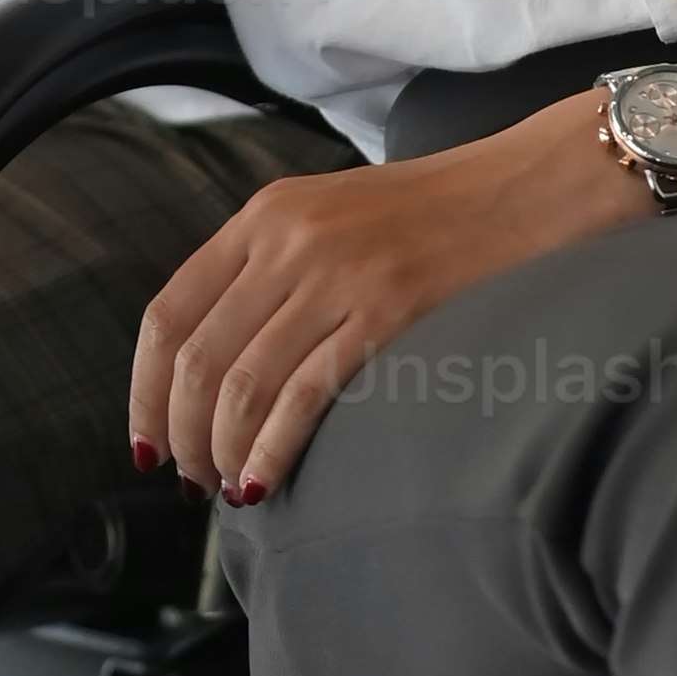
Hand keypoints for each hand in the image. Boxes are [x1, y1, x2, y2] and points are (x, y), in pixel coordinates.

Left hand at [129, 112, 628, 502]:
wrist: (532, 186)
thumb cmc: (436, 215)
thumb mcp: (333, 218)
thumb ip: (273, 272)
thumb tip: (219, 369)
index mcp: (265, 214)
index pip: (167, 313)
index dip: (143, 391)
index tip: (147, 444)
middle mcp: (288, 238)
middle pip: (197, 359)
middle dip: (183, 436)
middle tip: (192, 483)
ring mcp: (338, 273)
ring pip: (242, 384)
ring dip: (224, 453)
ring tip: (232, 490)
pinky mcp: (389, 310)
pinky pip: (304, 395)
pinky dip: (274, 451)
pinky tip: (267, 485)